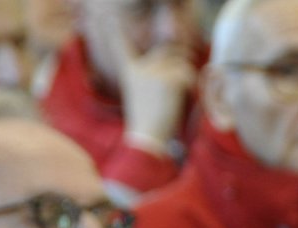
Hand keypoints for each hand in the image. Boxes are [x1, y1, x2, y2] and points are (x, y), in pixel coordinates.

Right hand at [95, 19, 194, 147]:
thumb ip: (158, 77)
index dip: (113, 33)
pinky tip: (181, 99)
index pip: (123, 47)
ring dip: (186, 77)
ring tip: (179, 97)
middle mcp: (141, 67)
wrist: (147, 138)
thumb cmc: (149, 124)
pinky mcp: (169, 78)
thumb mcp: (146, 96)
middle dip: (179, 59)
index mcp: (131, 72)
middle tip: (185, 76)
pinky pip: (188, 74)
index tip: (106, 18)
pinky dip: (191, 85)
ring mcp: (155, 71)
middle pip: (166, 52)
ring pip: (181, 63)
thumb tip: (181, 62)